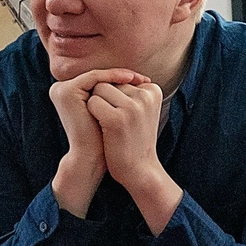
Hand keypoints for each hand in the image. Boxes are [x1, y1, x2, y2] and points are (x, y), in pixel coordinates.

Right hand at [46, 68, 142, 217]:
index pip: (100, 81)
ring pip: (98, 76)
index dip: (122, 80)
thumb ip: (117, 95)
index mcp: (70, 93)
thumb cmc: (105, 139)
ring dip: (120, 74)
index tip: (145, 82)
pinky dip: (112, 76)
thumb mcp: (112, 112)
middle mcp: (61, 89)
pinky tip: (130, 79)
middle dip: (123, 76)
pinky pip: (94, 77)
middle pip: (99, 77)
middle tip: (146, 79)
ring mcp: (61, 89)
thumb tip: (145, 80)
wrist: (90, 157)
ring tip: (140, 79)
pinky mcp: (66, 91)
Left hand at [86, 79, 184, 233]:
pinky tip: (103, 129)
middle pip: (108, 82)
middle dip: (104, 98)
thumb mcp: (140, 110)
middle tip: (115, 122)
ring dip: (96, 106)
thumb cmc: (134, 138)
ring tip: (109, 125)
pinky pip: (92, 103)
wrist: (140, 170)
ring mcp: (132, 106)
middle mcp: (146, 95)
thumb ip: (128, 90)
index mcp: (153, 90)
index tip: (124, 116)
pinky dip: (92, 114)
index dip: (114, 97)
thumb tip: (104, 75)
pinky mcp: (117, 118)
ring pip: (98, 89)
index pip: (120, 78)